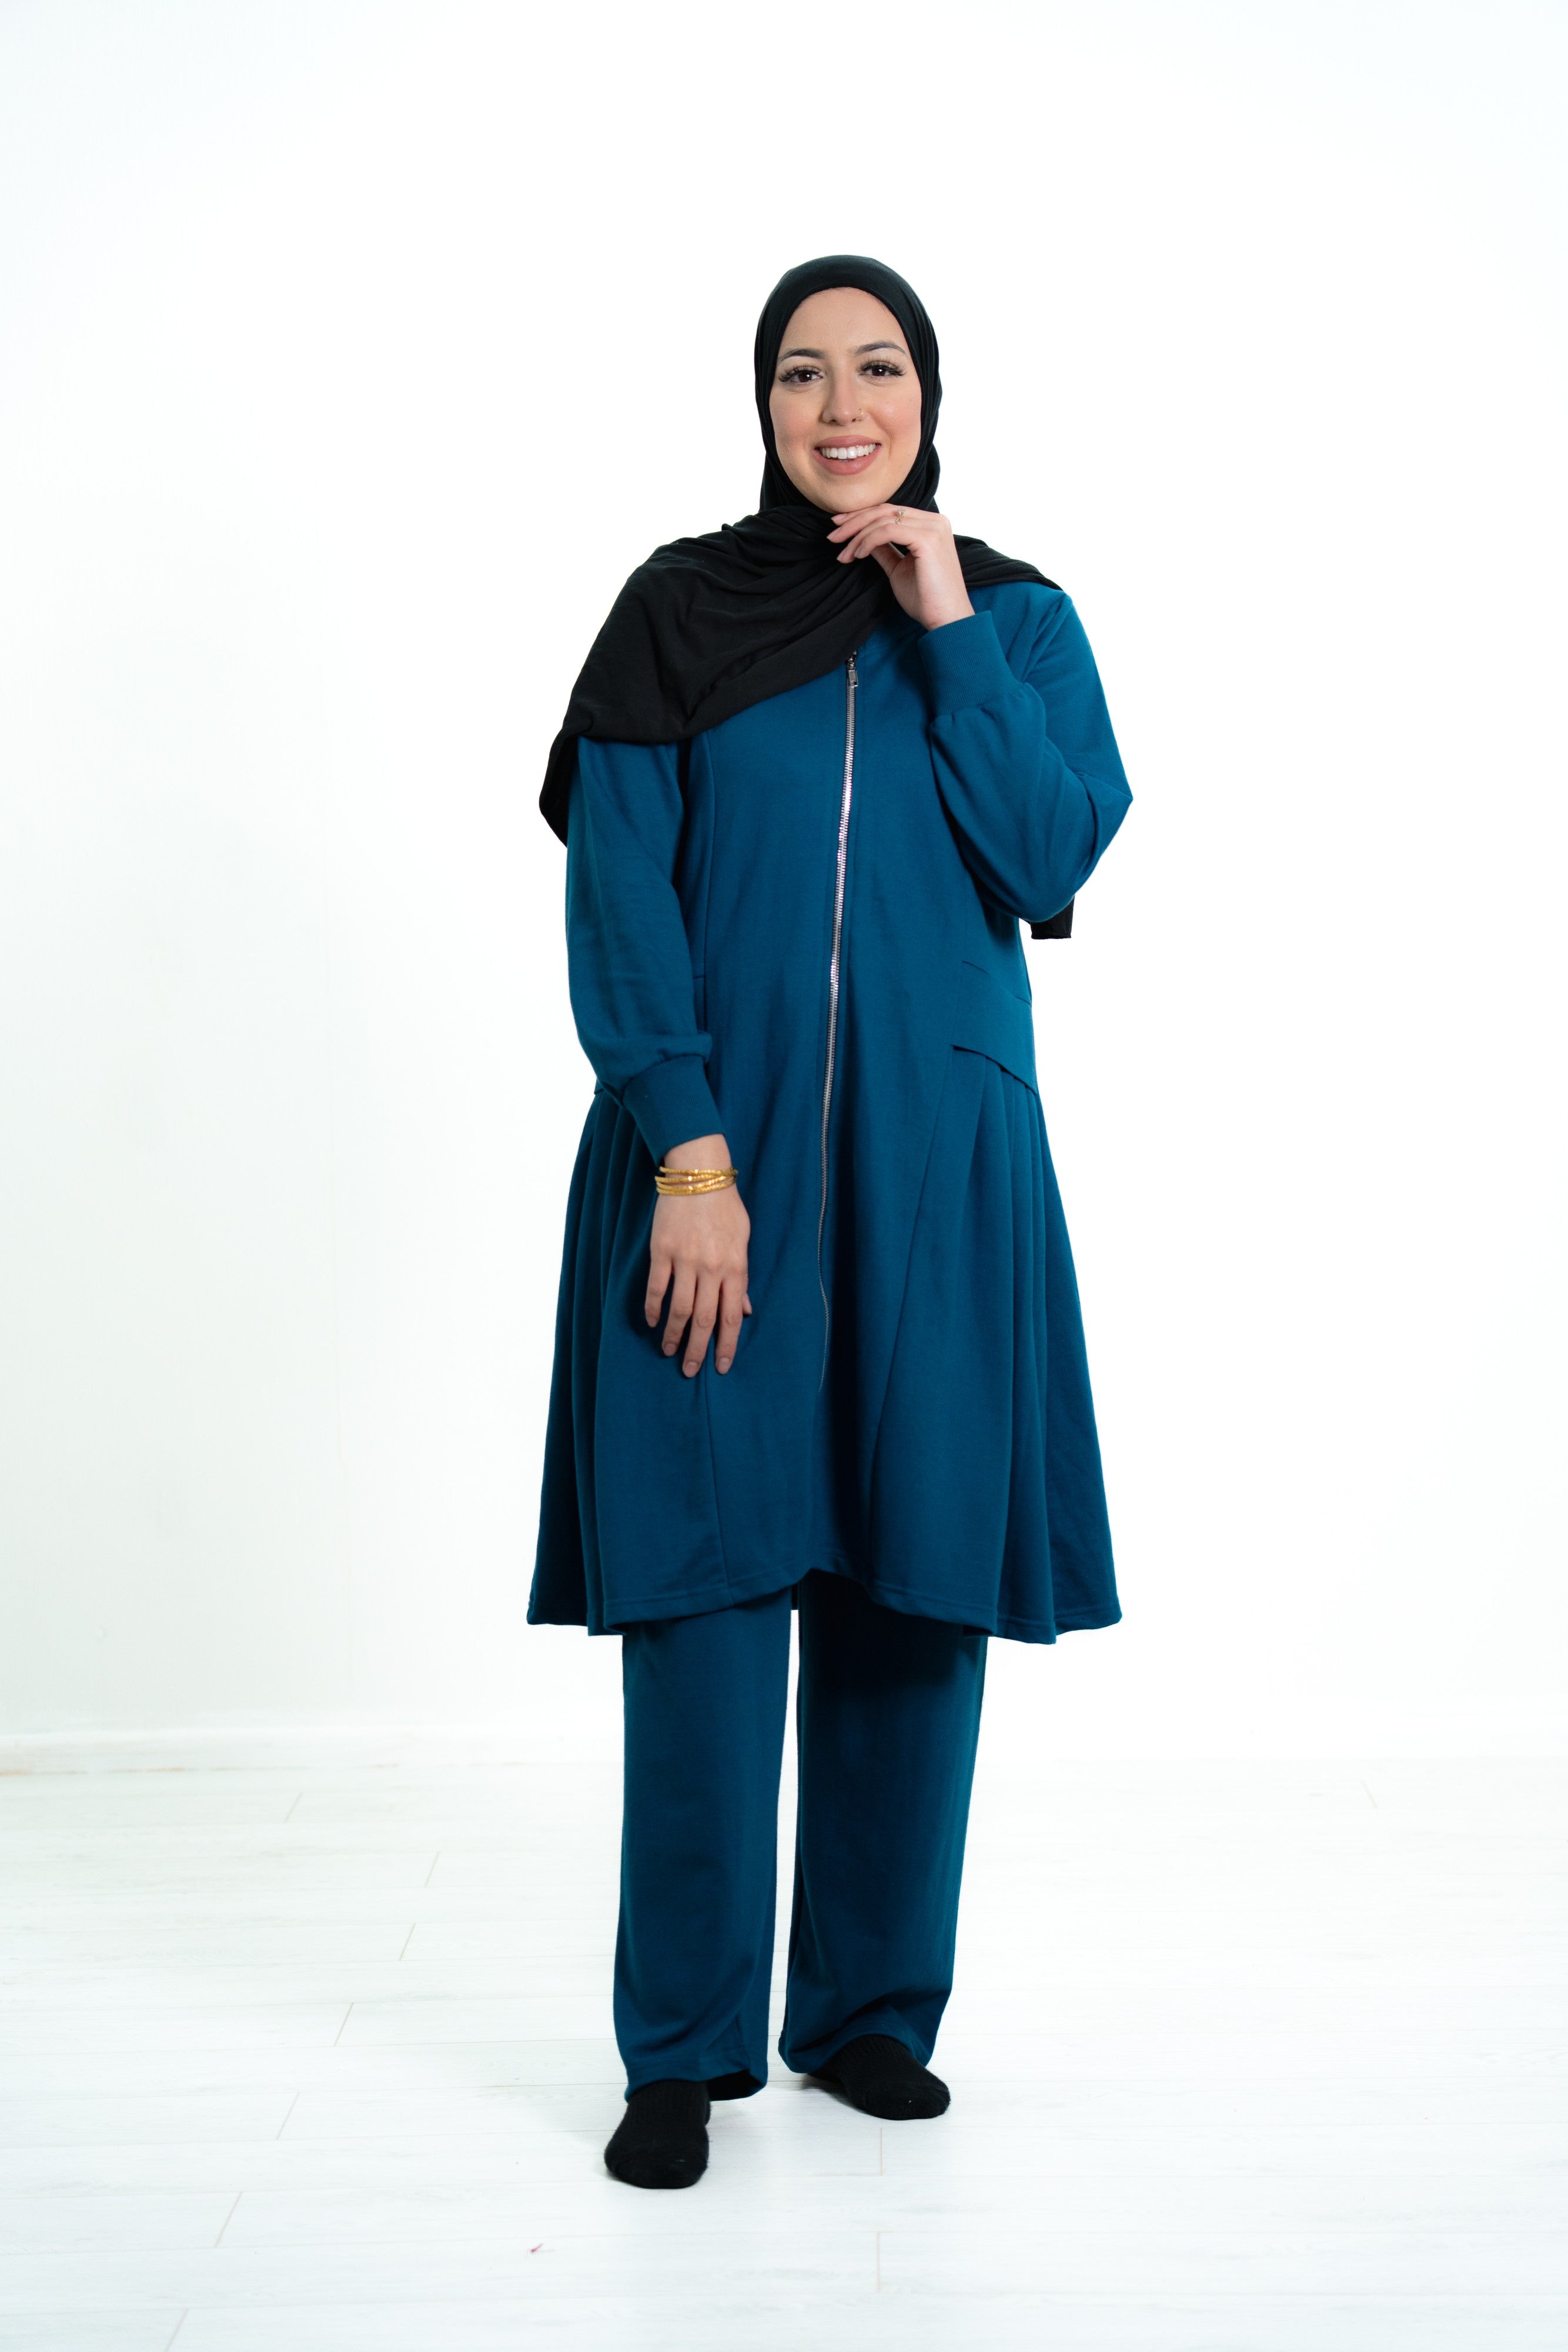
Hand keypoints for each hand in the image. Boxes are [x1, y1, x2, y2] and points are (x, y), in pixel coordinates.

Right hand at [644, 1134, 751, 1376]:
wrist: (698, 1174)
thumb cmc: (725, 1206)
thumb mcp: (743, 1239)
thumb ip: (742, 1277)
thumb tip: (744, 1310)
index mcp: (734, 1267)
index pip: (731, 1317)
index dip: (726, 1345)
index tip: (721, 1366)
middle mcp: (710, 1268)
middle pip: (704, 1320)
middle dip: (696, 1349)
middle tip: (689, 1369)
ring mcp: (684, 1260)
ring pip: (678, 1308)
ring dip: (672, 1334)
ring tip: (668, 1350)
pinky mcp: (662, 1251)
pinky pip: (656, 1287)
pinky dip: (653, 1308)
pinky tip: (652, 1322)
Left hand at [827, 504, 973, 630]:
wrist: (946, 620)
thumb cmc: (926, 599)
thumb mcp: (898, 569)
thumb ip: (884, 550)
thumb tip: (863, 539)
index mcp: (930, 525)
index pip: (891, 511)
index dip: (862, 517)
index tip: (839, 528)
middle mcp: (934, 521)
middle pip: (885, 510)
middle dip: (854, 522)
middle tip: (832, 536)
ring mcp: (933, 528)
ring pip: (883, 519)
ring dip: (857, 535)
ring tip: (843, 553)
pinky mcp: (928, 539)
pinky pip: (887, 531)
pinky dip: (868, 541)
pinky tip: (858, 555)